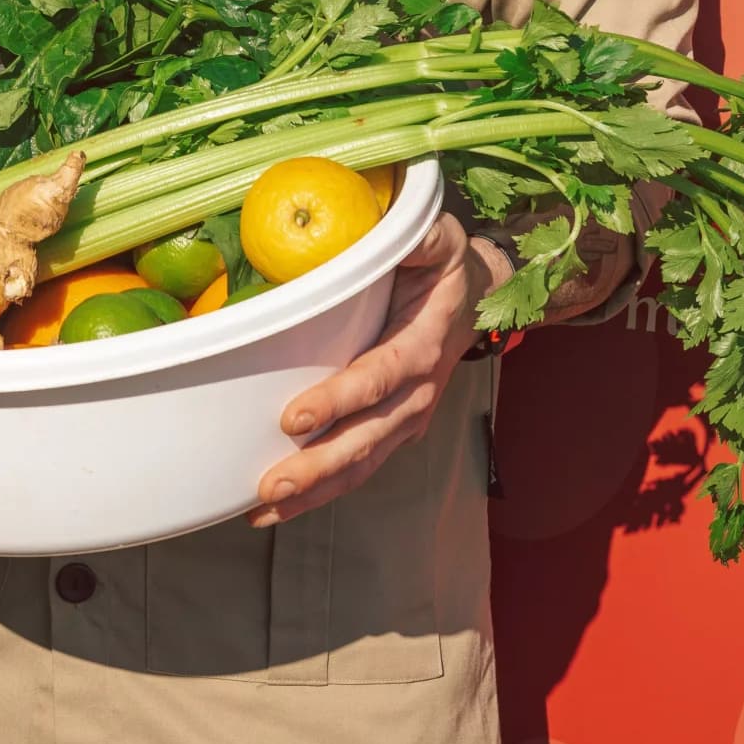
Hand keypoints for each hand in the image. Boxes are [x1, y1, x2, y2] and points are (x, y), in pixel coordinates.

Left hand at [250, 213, 508, 527]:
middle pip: (366, 439)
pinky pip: (359, 466)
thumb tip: (400, 234)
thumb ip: (419, 237)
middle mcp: (417, 393)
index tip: (293, 417)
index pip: (378, 377)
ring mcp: (406, 418)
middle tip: (271, 486)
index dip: (338, 399)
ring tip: (264, 508)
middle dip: (318, 468)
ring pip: (361, 465)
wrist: (480, 299)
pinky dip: (321, 490)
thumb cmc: (447, 266)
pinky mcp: (393, 429)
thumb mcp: (441, 237)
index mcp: (423, 346)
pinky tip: (278, 504)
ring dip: (314, 491)